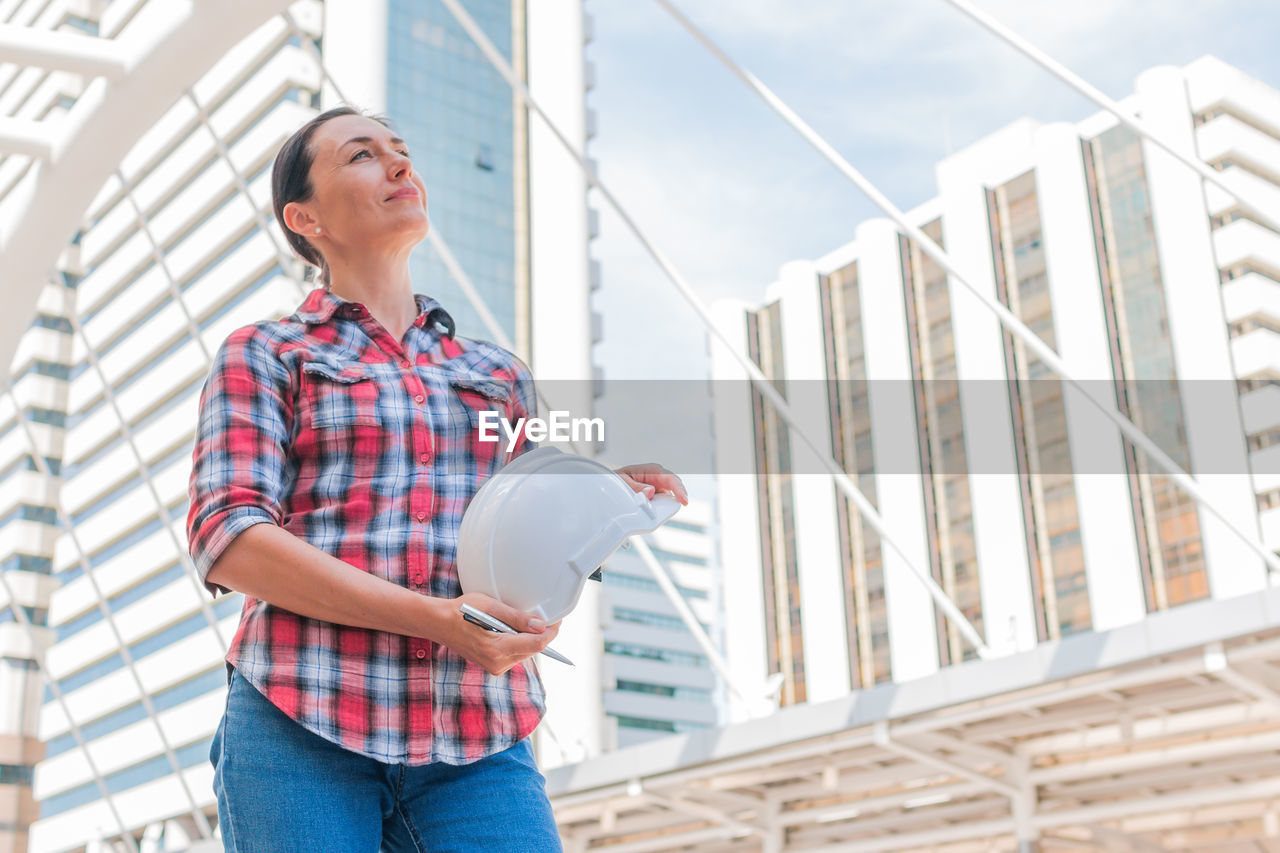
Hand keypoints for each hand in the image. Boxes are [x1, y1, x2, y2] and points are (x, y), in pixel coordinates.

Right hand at [437, 592, 560, 675]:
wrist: (439, 623)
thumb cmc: (460, 611)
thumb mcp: (490, 607)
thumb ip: (516, 617)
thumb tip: (540, 625)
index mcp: (497, 648)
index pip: (537, 644)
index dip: (551, 632)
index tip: (557, 619)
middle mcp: (497, 663)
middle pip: (533, 649)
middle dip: (541, 633)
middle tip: (542, 614)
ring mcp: (494, 666)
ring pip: (525, 652)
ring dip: (529, 637)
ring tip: (520, 620)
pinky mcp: (493, 665)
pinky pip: (515, 653)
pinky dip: (519, 641)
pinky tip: (510, 629)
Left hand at [614, 462, 688, 505]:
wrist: (611, 484)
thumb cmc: (616, 479)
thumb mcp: (622, 480)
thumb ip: (635, 486)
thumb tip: (650, 491)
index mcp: (651, 470)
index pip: (669, 478)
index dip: (678, 488)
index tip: (683, 499)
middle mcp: (658, 478)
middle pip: (674, 486)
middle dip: (679, 495)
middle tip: (682, 504)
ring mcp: (659, 487)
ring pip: (671, 496)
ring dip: (670, 503)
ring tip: (663, 511)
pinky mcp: (657, 497)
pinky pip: (664, 503)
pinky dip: (663, 508)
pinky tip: (659, 513)